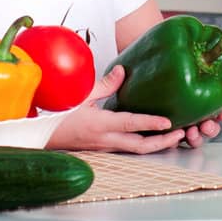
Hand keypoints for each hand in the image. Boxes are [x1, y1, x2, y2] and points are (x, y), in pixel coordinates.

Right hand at [46, 65, 221, 151]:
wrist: (40, 136)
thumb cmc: (57, 114)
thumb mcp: (81, 95)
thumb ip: (105, 84)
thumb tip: (124, 70)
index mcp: (99, 124)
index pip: (129, 124)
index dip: (150, 123)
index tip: (168, 122)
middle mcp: (104, 140)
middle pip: (139, 146)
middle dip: (162, 142)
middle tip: (181, 133)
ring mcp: (104, 147)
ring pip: (135, 150)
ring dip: (155, 145)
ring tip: (174, 136)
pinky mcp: (103, 148)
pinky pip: (127, 148)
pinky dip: (143, 144)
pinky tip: (154, 137)